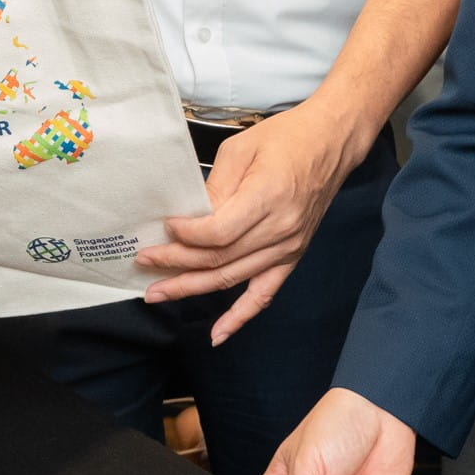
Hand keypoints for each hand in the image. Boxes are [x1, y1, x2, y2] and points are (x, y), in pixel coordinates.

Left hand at [137, 107, 372, 342]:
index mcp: (267, 199)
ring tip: (158, 294)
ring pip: (232, 279)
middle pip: (219, 260)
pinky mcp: (292, 257)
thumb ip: (214, 188)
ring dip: (192, 289)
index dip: (185, 236)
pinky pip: (264, 295)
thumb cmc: (284, 139)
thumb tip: (188, 219)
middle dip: (176, 265)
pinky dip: (240, 317)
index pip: (217, 233)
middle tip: (144, 265)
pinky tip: (217, 335)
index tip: (164, 227)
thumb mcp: (240, 150)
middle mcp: (279, 231)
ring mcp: (288, 248)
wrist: (330, 143)